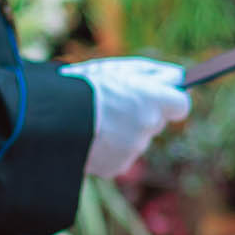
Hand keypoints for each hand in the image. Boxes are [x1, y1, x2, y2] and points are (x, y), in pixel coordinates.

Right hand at [61, 58, 191, 177]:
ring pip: (135, 138)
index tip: (161, 94)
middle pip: (156, 121)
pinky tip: (88, 136)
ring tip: (95, 119)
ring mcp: (134, 149)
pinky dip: (107, 147)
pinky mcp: (116, 166)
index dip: (170, 99)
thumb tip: (179, 78)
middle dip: (141, 112)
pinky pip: (118, 154)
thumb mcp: (119, 69)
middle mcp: (149, 126)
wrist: (53, 120)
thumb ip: (152, 74)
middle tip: (117, 102)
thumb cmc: (85, 87)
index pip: (181, 104)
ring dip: (121, 129)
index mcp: (154, 100)